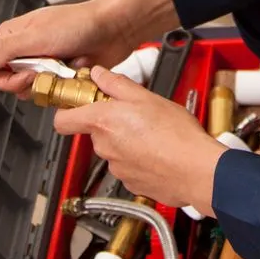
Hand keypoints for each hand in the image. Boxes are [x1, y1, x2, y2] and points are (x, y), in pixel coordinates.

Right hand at [0, 1, 138, 96]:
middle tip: (44, 72)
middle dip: (26, 83)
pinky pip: (48, 93)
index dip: (5, 78)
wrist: (112, 29)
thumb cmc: (79, 23)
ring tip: (59, 71)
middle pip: (7, 83)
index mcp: (12, 36)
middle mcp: (24, 51)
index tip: (25, 73)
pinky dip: (57, 89)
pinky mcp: (57, 76)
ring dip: (44, 86)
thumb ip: (4, 52)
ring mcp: (41, 64)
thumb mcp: (35, 36)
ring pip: (28, 91)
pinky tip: (68, 77)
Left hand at [52, 68, 225, 215]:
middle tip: (135, 113)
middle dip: (111, 122)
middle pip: (94, 131)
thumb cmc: (176, 135)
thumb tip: (100, 75)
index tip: (82, 101)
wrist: (197, 170)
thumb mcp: (147, 97)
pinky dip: (138, 159)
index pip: (62, 120)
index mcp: (103, 122)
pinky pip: (127, 166)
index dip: (68, 110)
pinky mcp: (130, 183)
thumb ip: (117, 85)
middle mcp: (104, 147)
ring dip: (126, 140)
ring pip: (113, 149)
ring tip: (153, 134)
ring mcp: (116, 168)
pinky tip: (157, 152)